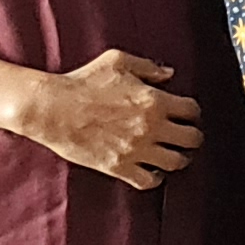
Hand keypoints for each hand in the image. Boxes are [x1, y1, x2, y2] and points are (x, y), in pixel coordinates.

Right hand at [24, 49, 200, 185]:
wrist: (52, 108)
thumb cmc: (82, 82)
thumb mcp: (118, 62)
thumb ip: (148, 67)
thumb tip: (169, 74)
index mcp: (154, 101)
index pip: (192, 111)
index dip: (191, 113)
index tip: (185, 115)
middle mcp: (150, 127)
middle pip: (192, 139)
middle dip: (191, 136)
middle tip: (183, 136)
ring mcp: (136, 150)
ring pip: (176, 162)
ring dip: (178, 158)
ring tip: (170, 153)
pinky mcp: (118, 167)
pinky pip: (149, 181)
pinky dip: (155, 177)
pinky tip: (151, 169)